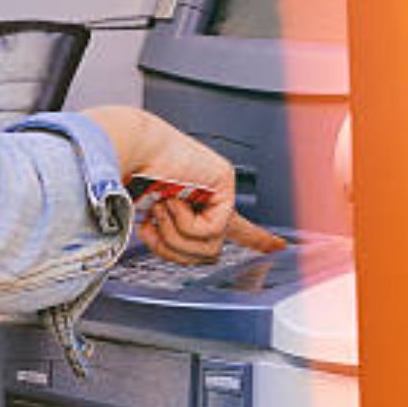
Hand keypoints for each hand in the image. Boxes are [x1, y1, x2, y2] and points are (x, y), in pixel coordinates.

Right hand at [83, 107, 285, 263]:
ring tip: (160, 209)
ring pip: (210, 248)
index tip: (280, 246)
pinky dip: (182, 222)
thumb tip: (192, 256)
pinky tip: (171, 200)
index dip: (257, 239)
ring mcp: (221, 189)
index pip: (236, 226)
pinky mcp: (224, 182)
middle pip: (208, 254)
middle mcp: (213, 197)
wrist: (127, 150)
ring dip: (175, 236)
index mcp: (198, 204)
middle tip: (155, 224)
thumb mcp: (152, 224)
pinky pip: (211, 229)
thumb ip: (174, 242)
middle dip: (176, 249)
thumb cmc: (131, 179)